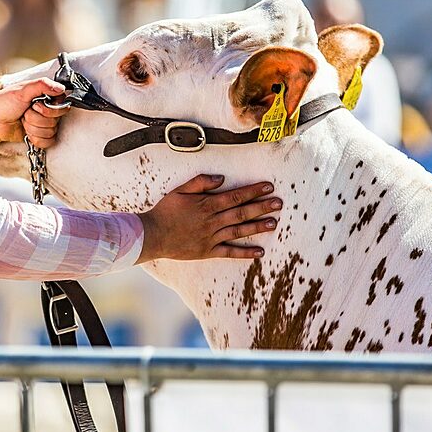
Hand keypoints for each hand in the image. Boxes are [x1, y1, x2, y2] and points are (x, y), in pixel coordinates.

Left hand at [0, 77, 69, 160]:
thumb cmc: (2, 103)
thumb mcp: (22, 90)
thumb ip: (42, 85)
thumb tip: (61, 88)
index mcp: (44, 96)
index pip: (62, 103)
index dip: (50, 108)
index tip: (35, 105)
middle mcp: (45, 110)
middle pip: (56, 119)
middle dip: (37, 118)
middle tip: (24, 113)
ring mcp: (42, 124)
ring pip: (51, 131)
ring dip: (33, 128)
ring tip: (22, 121)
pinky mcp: (39, 136)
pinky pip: (49, 141)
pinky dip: (36, 138)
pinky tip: (26, 132)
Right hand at [136, 175, 280, 263]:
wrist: (152, 235)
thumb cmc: (165, 211)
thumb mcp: (180, 190)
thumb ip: (200, 182)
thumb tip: (221, 178)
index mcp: (207, 205)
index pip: (235, 196)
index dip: (253, 191)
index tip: (268, 187)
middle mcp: (212, 221)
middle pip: (242, 212)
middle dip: (262, 207)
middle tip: (279, 203)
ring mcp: (211, 237)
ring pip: (239, 231)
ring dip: (257, 227)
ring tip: (274, 223)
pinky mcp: (208, 251)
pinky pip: (229, 252)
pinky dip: (245, 253)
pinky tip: (259, 253)